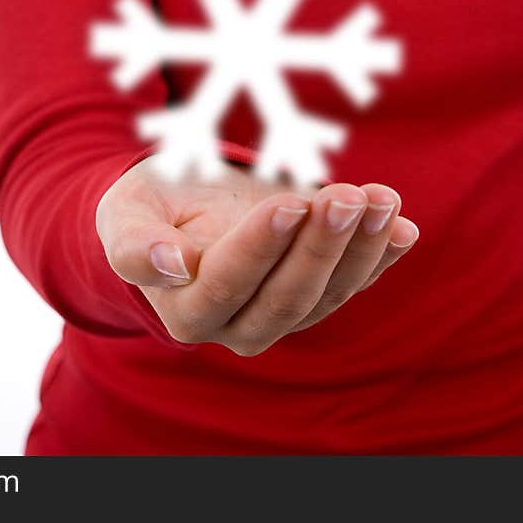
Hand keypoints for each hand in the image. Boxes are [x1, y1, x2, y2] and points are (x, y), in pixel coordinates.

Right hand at [96, 155, 419, 355]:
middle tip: (346, 197)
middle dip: (322, 245)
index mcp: (187, 311)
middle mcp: (237, 326)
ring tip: (379, 198)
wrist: (180, 211)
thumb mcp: (123, 216)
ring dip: (360, 247)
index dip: (261, 247)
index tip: (287, 203)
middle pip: (287, 295)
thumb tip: (172, 267)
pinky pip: (350, 283)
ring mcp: (281, 315)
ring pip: (328, 292)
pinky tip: (400, 227)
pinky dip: (378, 256)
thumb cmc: (148, 208)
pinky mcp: (313, 296)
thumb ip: (133, 246)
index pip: (229, 284)